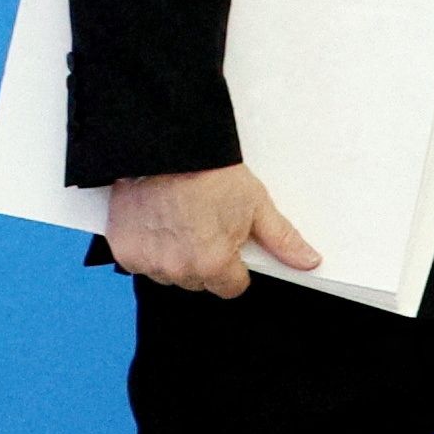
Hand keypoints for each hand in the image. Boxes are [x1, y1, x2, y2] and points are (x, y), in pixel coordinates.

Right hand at [108, 163, 310, 298]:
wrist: (164, 146)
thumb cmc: (210, 173)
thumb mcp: (256, 204)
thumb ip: (282, 239)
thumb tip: (309, 262)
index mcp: (214, 265)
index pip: (232, 287)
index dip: (234, 265)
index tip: (229, 242)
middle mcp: (179, 270)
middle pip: (200, 281)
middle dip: (204, 259)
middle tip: (203, 223)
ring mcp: (148, 263)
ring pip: (170, 274)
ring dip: (175, 255)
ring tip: (178, 218)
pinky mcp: (124, 252)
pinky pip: (142, 262)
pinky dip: (148, 246)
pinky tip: (156, 220)